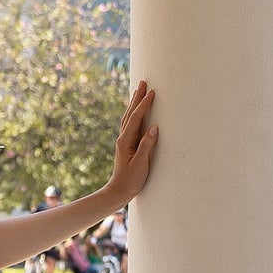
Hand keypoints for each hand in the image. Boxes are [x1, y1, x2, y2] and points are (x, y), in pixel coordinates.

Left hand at [108, 80, 158, 205]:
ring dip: (134, 102)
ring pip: (129, 117)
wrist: (119, 191)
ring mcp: (124, 140)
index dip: (144, 104)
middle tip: (144, 81)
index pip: (136, 118)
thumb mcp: (141, 164)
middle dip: (137, 97)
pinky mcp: (126, 144)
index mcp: (126, 141)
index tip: (152, 92)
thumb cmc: (131, 180)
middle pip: (130, 113)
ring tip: (139, 90)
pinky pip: (130, 123)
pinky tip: (135, 110)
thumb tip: (154, 127)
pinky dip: (133, 113)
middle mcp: (123, 138)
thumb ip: (147, 145)